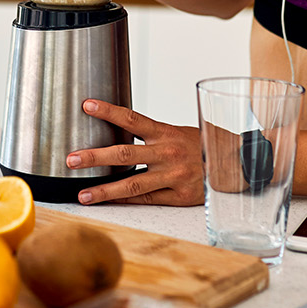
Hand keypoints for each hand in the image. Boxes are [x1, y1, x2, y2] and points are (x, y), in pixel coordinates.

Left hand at [65, 100, 204, 205]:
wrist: (235, 164)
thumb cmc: (202, 146)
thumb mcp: (178, 132)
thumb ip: (152, 135)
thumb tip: (120, 130)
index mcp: (166, 132)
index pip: (131, 118)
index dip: (108, 111)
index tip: (87, 105)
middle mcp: (166, 153)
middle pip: (124, 153)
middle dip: (95, 156)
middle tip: (71, 159)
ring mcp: (171, 176)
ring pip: (131, 184)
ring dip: (104, 189)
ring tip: (82, 193)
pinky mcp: (177, 196)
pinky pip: (145, 199)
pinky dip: (124, 200)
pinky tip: (107, 201)